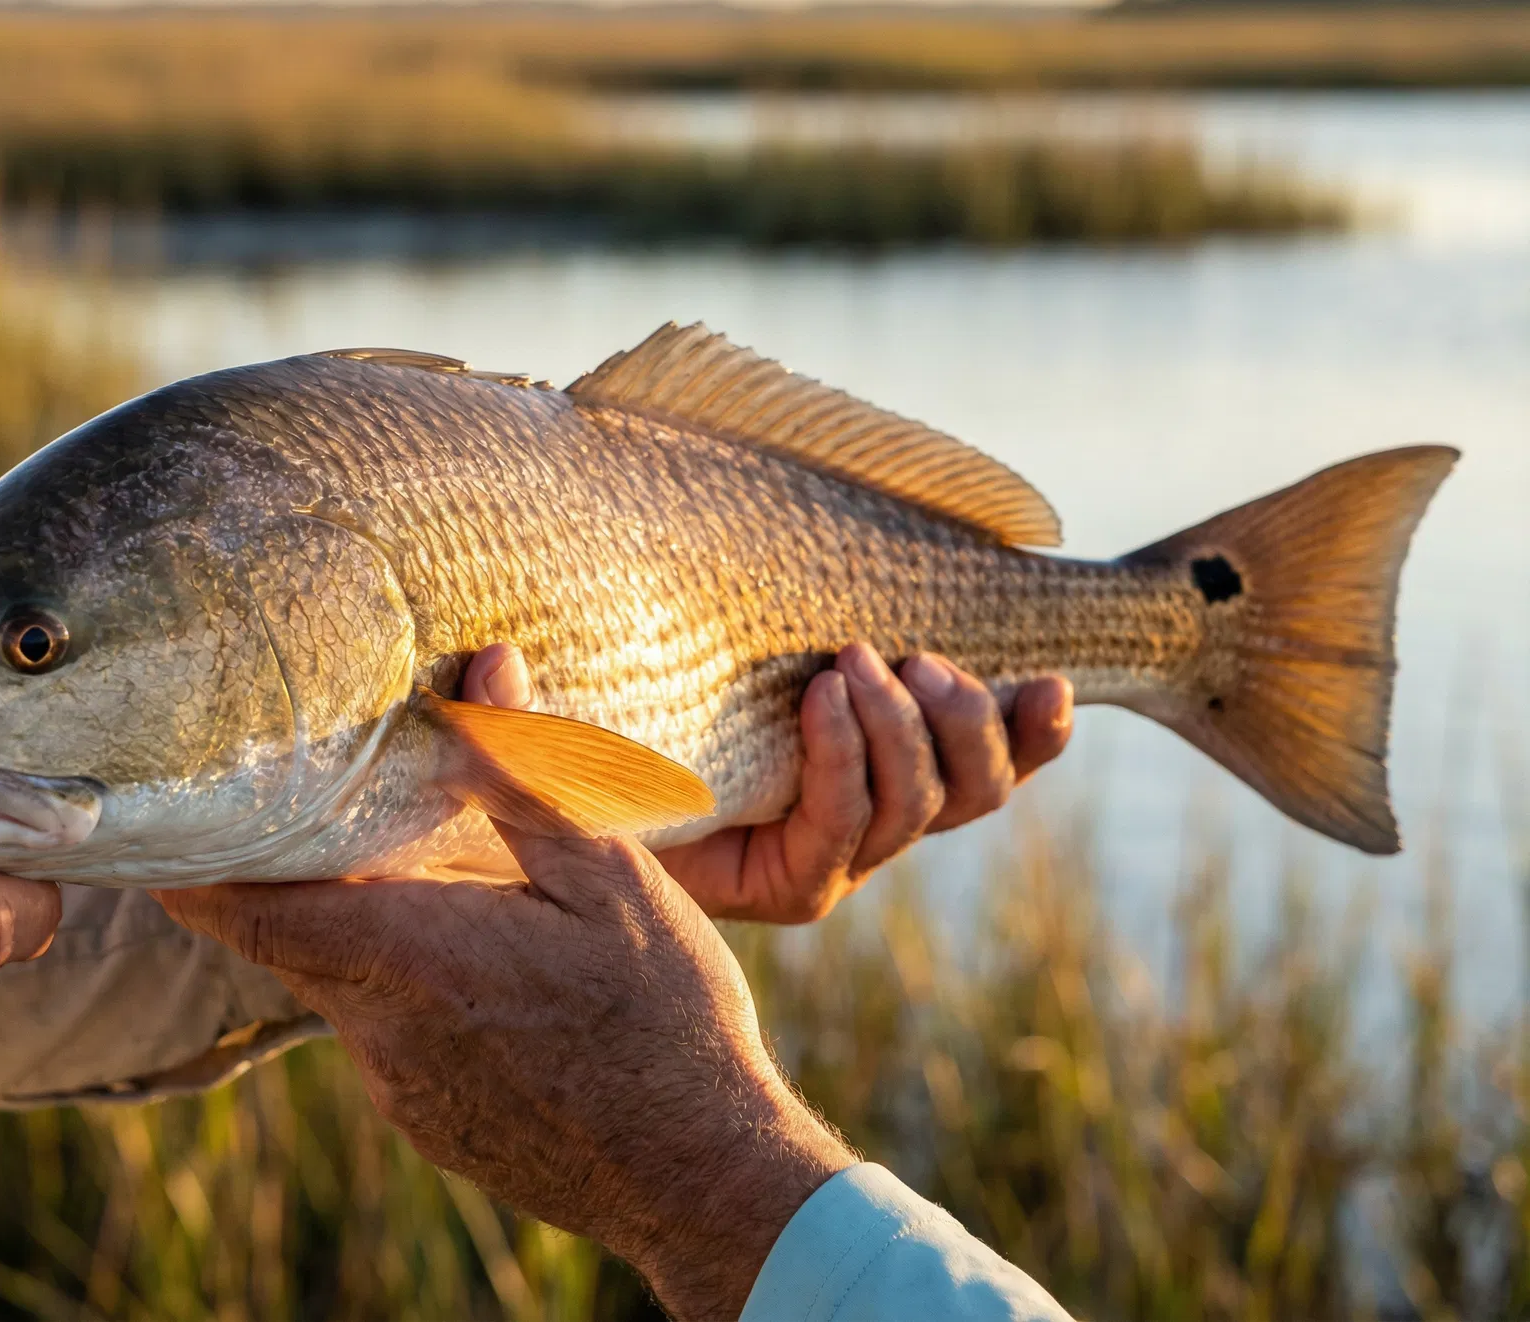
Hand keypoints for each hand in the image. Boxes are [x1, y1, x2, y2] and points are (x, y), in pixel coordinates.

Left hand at [158, 827, 855, 1321]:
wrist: (703, 1175)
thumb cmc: (664, 1017)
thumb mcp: (610, 875)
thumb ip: (525, 775)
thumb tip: (480, 671)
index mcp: (412, 956)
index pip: (250, 911)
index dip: (196, 866)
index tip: (171, 820)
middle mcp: (382, 1034)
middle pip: (293, 942)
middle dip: (296, 878)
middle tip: (322, 812)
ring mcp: (402, 1092)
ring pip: (345, 990)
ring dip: (368, 935)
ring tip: (433, 886)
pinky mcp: (431, 1127)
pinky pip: (388, 1040)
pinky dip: (406, 992)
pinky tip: (484, 972)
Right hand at [461, 643, 1072, 922]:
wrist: (659, 761)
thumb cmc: (606, 766)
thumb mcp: (574, 766)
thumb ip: (535, 739)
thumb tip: (481, 662)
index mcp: (774, 876)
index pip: (835, 839)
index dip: (845, 768)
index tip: (821, 686)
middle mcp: (839, 856)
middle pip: (915, 814)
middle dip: (903, 731)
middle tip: (860, 658)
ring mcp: (884, 816)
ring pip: (967, 796)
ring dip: (960, 722)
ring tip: (925, 658)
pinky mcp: (917, 774)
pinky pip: (1000, 770)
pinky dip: (1032, 731)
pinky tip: (1052, 692)